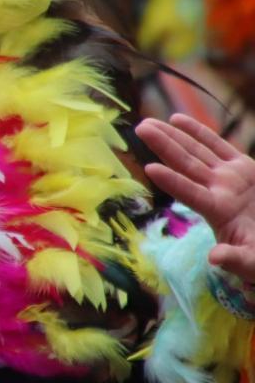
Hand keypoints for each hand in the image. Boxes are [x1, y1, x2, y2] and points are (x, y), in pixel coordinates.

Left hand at [136, 114, 254, 281]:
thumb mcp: (253, 262)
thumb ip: (235, 259)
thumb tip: (214, 259)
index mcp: (219, 213)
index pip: (190, 194)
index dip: (172, 181)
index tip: (149, 168)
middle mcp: (218, 191)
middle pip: (186, 165)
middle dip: (163, 146)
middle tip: (140, 128)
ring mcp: (229, 177)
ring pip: (196, 151)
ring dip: (172, 135)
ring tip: (147, 123)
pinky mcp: (243, 167)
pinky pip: (216, 145)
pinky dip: (198, 132)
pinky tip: (176, 120)